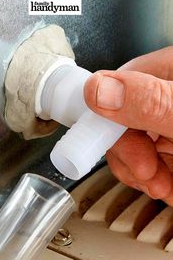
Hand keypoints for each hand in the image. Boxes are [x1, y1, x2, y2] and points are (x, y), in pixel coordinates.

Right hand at [84, 46, 172, 205]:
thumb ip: (148, 101)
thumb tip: (97, 90)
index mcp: (168, 72)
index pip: (115, 88)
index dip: (102, 120)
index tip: (94, 145)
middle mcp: (164, 95)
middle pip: (121, 123)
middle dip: (128, 156)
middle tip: (144, 173)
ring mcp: (168, 121)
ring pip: (135, 147)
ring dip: (141, 175)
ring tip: (160, 187)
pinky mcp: (172, 143)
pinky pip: (153, 161)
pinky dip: (155, 180)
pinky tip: (166, 186)